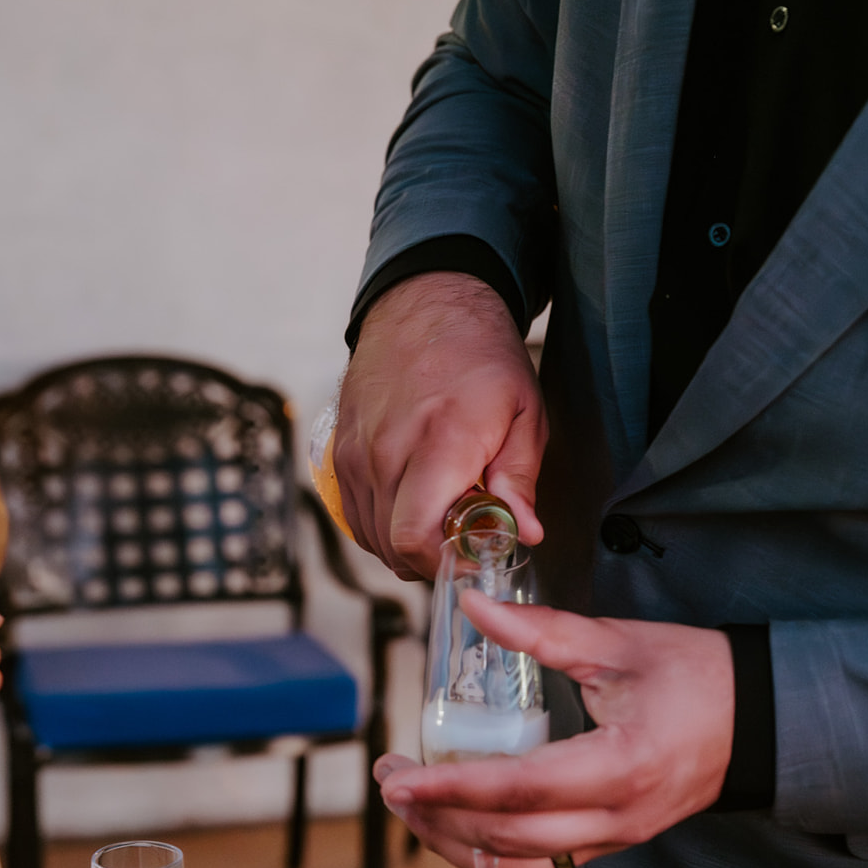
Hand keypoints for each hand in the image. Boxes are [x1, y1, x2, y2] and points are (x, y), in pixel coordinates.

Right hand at [333, 272, 547, 579]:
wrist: (426, 304)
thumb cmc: (481, 357)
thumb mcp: (525, 412)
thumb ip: (521, 478)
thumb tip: (525, 532)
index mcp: (439, 444)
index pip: (415, 537)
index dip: (443, 562)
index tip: (472, 554)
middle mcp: (387, 452)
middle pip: (393, 546)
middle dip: (431, 557)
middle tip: (463, 538)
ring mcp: (357, 452)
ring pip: (371, 536)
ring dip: (406, 542)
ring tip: (441, 518)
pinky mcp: (341, 451)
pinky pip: (355, 513)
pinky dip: (382, 524)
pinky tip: (412, 506)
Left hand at [376, 592, 734, 867]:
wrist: (759, 718)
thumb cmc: (696, 676)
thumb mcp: (617, 644)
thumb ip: (540, 631)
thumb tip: (473, 606)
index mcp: (621, 766)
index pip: (519, 789)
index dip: (452, 788)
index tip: (401, 778)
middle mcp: (617, 818)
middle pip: (508, 838)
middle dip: (437, 817)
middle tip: (389, 782)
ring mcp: (616, 839)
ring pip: (518, 864)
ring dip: (455, 841)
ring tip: (411, 806)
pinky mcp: (613, 845)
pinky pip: (541, 867)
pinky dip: (491, 856)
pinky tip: (455, 830)